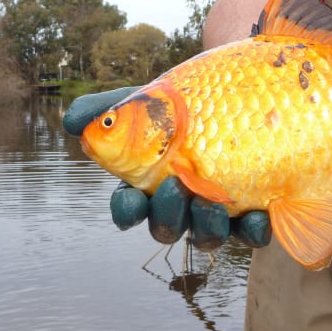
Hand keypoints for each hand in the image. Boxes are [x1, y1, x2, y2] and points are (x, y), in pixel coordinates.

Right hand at [63, 87, 270, 249]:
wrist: (236, 95)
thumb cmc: (183, 103)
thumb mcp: (145, 100)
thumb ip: (107, 109)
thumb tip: (73, 122)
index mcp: (148, 185)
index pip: (129, 208)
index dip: (126, 210)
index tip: (130, 199)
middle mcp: (181, 205)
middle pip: (166, 226)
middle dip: (167, 213)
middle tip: (174, 187)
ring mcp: (215, 212)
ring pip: (206, 235)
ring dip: (206, 225)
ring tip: (210, 201)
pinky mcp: (252, 213)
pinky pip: (251, 235)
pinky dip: (254, 230)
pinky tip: (258, 216)